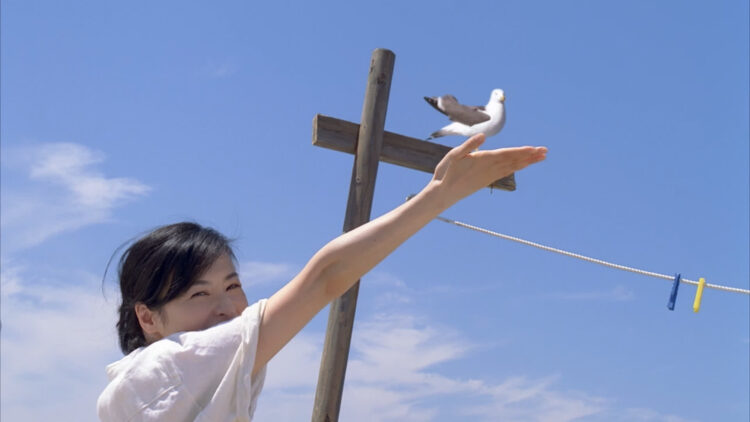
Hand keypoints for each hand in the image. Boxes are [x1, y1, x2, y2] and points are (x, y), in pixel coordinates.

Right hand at [432, 133, 547, 202]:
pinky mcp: (486, 180)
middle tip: (545, 152)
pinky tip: (522, 166)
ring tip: (540, 157)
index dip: (522, 151)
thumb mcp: (453, 155)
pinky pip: (505, 172)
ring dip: (527, 161)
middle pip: (513, 160)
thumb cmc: (446, 173)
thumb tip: (482, 137)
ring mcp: (489, 175)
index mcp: (483, 160)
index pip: (507, 154)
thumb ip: (468, 146)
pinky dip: (516, 167)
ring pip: (512, 167)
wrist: (443, 194)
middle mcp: (489, 168)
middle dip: (530, 156)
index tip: (535, 149)